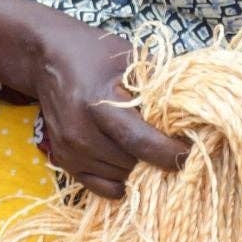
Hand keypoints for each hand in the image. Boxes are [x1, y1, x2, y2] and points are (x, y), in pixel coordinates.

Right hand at [30, 14, 188, 197]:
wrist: (46, 59)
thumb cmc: (94, 54)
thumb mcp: (130, 60)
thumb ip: (160, 88)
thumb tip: (195, 117)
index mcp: (98, 104)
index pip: (142, 142)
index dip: (173, 152)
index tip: (192, 150)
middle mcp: (80, 132)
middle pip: (135, 164)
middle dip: (159, 159)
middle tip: (173, 144)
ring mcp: (70, 151)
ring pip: (123, 178)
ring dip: (140, 167)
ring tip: (148, 147)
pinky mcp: (65, 161)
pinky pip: (105, 188)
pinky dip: (122, 179)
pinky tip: (128, 158)